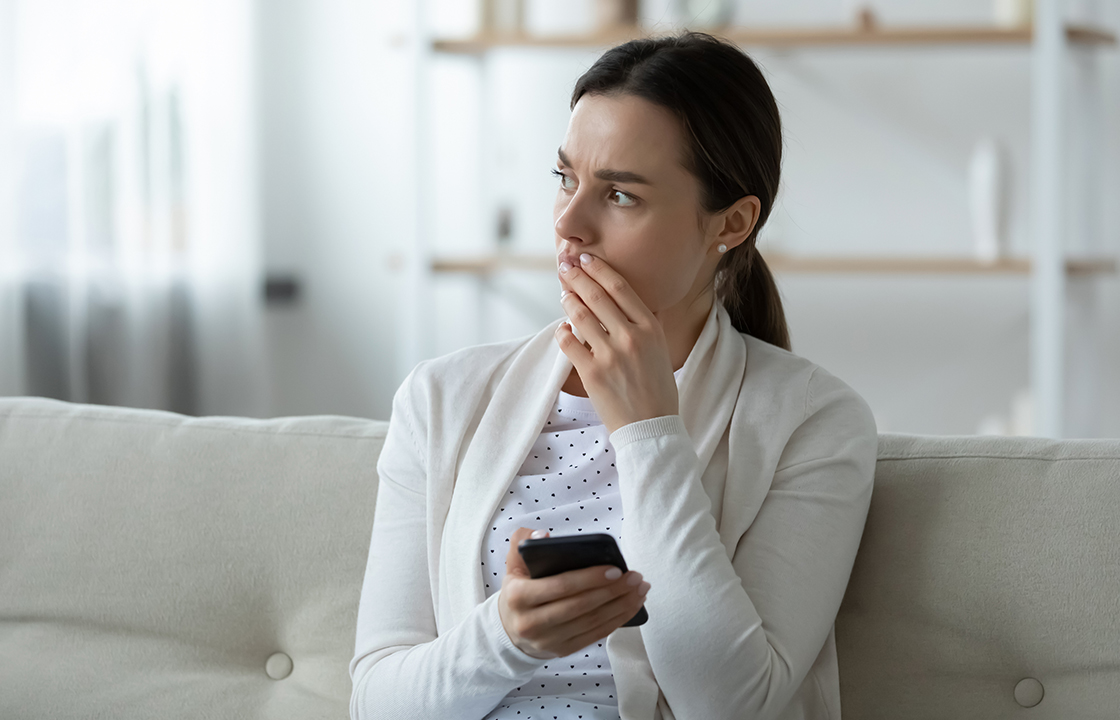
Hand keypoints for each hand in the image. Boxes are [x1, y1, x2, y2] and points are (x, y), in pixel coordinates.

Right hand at [498, 527, 649, 658]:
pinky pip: (595, 635)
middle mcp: (531, 623)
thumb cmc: (520, 589)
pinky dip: (617, 620)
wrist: (510, 629)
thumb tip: (544, 535)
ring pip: (592, 622)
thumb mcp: (512, 564)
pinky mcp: (563, 650)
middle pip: (580, 606)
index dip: (590, 578)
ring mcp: (548, 640)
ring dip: (621, 606)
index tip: (616, 569)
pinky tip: (632, 606)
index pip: (560, 586)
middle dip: (612, 591)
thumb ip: (522, 542)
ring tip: (640, 589)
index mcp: (518, 597)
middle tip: (635, 577)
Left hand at [557, 253, 678, 433]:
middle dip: (577, 277)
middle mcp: (631, 338)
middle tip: (564, 266)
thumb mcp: (662, 350)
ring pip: (580, 316)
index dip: (599, 270)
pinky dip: (563, 332)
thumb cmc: (658, 389)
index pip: (620, 288)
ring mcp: (610, 355)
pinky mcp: (592, 374)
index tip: (586, 259)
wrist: (651, 427)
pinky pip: (569, 343)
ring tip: (563, 293)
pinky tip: (562, 328)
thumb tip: (628, 300)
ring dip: (568, 301)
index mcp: (650, 329)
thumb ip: (646, 324)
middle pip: (597, 296)